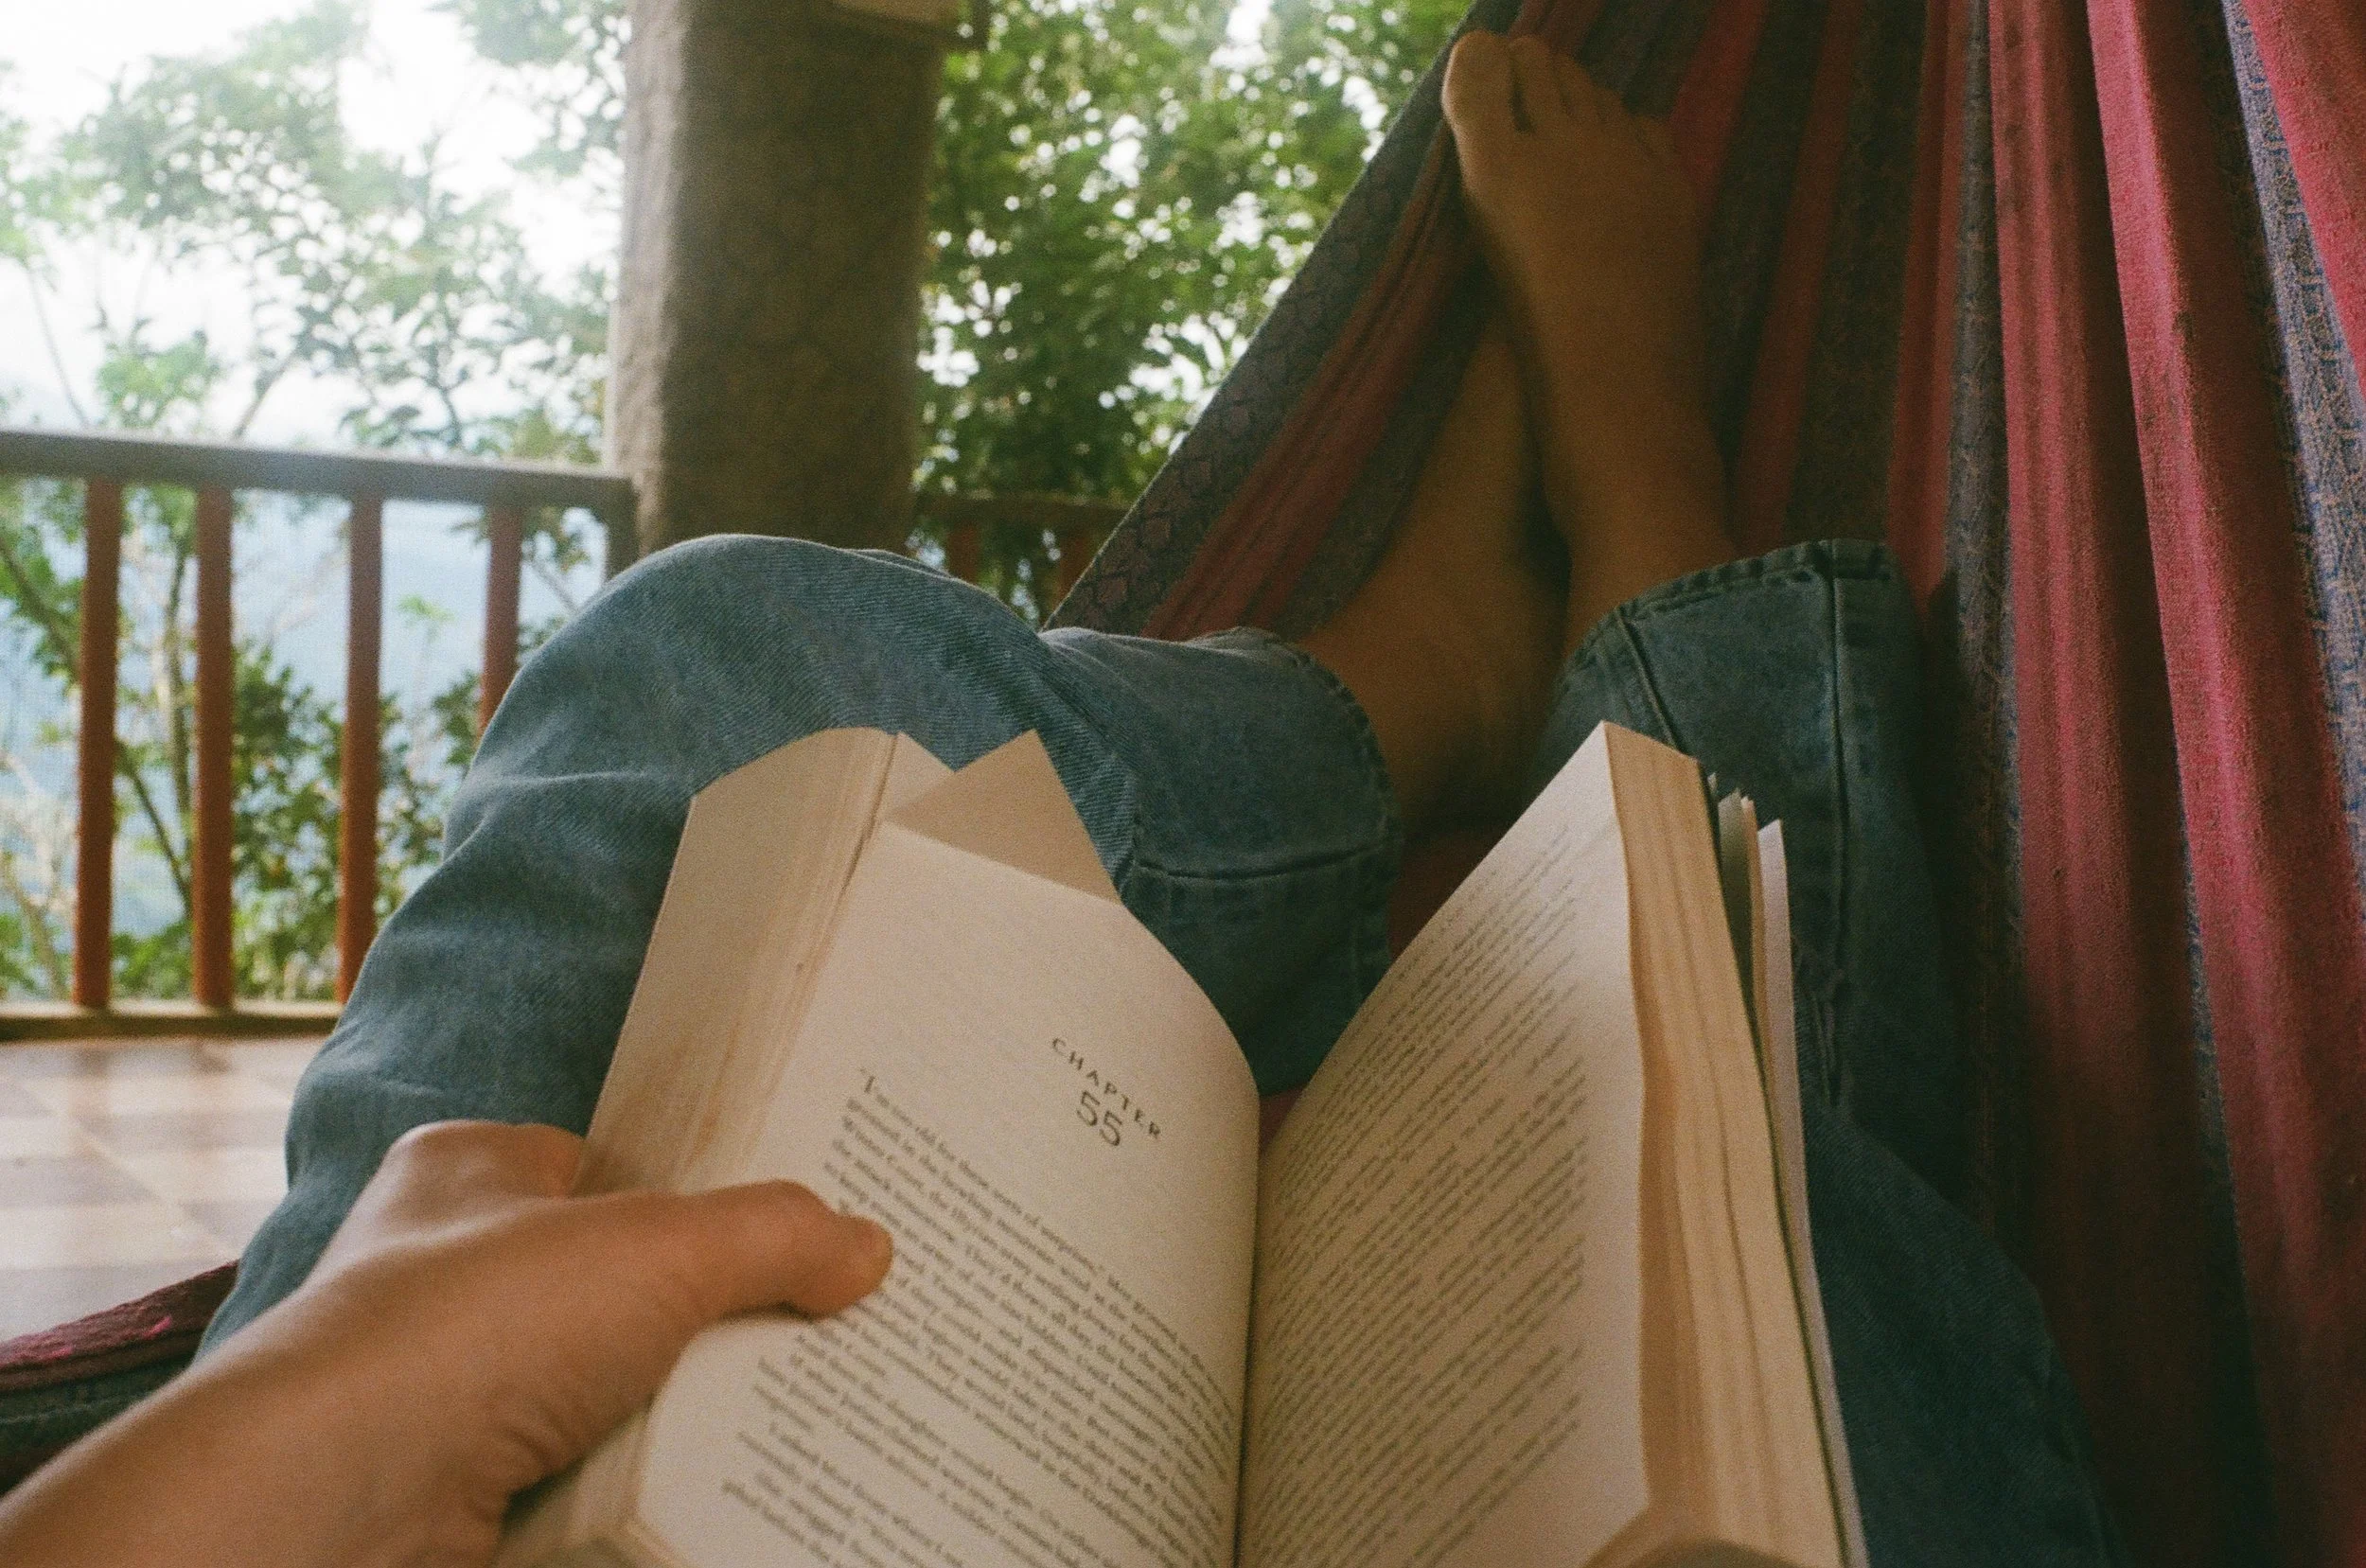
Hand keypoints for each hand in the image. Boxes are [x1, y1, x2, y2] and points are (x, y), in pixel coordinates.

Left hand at [0, 1120, 891, 1567]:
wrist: (350, 1496)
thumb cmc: (474, 1324)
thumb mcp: (658, 1247)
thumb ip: (772, 1236)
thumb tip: (867, 1247)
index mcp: (470, 1170)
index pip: (603, 1162)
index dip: (694, 1185)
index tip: (785, 1215)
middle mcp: (447, 1268)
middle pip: (617, 1279)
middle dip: (705, 1306)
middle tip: (815, 1314)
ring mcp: (449, 1382)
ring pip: (603, 1382)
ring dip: (678, 1400)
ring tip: (791, 1403)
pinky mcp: (462, 1481)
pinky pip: (583, 1466)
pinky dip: (643, 1474)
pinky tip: (713, 1476)